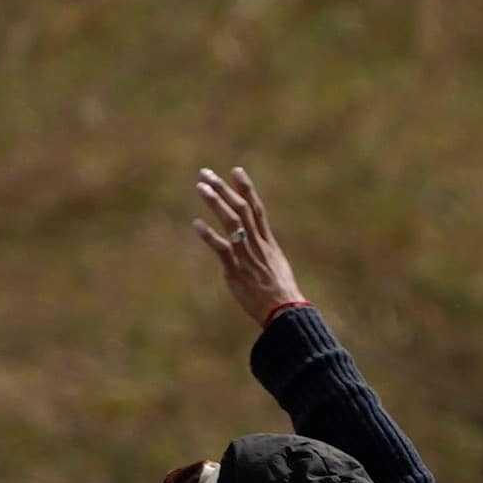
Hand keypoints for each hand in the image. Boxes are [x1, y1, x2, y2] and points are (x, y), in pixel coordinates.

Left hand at [187, 164, 307, 327]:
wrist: (285, 311)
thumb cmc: (281, 294)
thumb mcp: (276, 267)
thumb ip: (263, 254)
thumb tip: (256, 248)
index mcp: (268, 243)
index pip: (257, 209)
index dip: (247, 188)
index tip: (236, 170)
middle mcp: (258, 244)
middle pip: (241, 209)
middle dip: (224, 189)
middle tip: (207, 173)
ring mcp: (247, 255)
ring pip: (232, 222)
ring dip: (216, 202)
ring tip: (201, 187)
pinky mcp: (237, 270)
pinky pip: (222, 248)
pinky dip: (209, 235)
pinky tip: (196, 224)